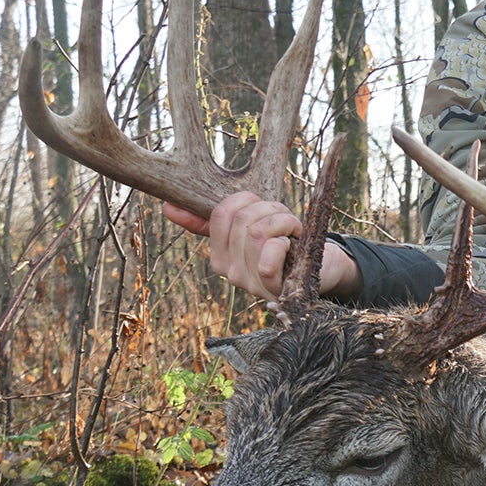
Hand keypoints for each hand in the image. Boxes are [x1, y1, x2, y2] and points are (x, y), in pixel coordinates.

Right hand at [163, 192, 358, 300]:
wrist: (320, 270)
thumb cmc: (284, 245)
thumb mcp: (250, 227)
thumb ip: (214, 219)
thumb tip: (166, 207)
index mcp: (219, 254)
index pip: (220, 213)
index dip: (247, 199)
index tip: (261, 206)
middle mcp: (229, 271)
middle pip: (243, 218)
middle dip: (272, 209)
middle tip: (285, 221)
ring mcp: (248, 281)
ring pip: (258, 230)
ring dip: (284, 221)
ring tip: (292, 232)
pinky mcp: (271, 285)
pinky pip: (270, 251)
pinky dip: (287, 240)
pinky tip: (293, 247)